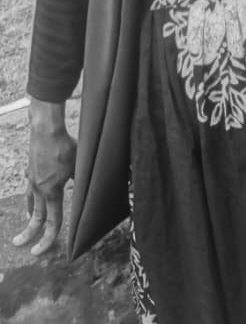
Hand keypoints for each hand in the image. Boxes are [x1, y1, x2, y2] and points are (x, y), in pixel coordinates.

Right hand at [13, 102, 76, 254]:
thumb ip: (82, 180)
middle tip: (20, 245)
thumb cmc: (65, 146)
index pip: (51, 222)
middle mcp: (39, 189)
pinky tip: (34, 190)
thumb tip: (90, 188)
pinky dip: (31, 195)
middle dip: (28, 234)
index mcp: (52, 192)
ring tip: (28, 220)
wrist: (46, 129)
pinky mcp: (30, 168)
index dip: (47, 240)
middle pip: (34, 217)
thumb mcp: (79, 165)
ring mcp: (32, 178)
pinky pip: (30, 186)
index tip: (38, 252)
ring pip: (30, 201)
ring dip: (30, 214)